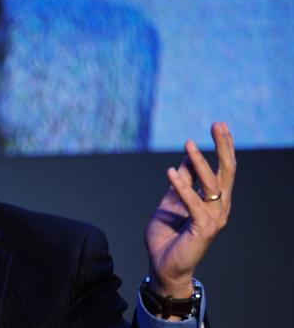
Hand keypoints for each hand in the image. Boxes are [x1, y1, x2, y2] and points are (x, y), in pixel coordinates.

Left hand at [145, 122, 235, 298]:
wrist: (163, 266)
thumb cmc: (167, 235)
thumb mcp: (171, 201)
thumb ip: (182, 182)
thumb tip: (186, 159)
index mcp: (214, 201)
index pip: (223, 169)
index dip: (223, 147)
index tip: (219, 125)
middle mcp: (219, 208)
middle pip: (227, 172)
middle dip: (223, 146)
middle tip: (218, 124)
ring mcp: (214, 219)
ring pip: (212, 184)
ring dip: (199, 162)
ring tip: (188, 143)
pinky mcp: (203, 228)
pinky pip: (193, 203)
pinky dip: (182, 186)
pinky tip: (170, 171)